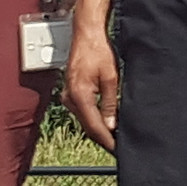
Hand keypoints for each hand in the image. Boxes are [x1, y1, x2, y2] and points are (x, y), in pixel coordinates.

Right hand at [63, 12, 121, 149]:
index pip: (94, 126)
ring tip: (115, 137)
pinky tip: (105, 122)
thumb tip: (111, 125)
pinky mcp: (70, 93)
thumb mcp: (111, 77)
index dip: (107, 140)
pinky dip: (93, 119)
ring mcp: (68, 96)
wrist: (86, 35)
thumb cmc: (98, 51)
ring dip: (98, 129)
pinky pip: (82, 111)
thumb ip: (110, 103)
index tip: (118, 150)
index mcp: (79, 95)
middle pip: (88, 126)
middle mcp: (70, 98)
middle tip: (118, 148)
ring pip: (84, 120)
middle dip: (103, 137)